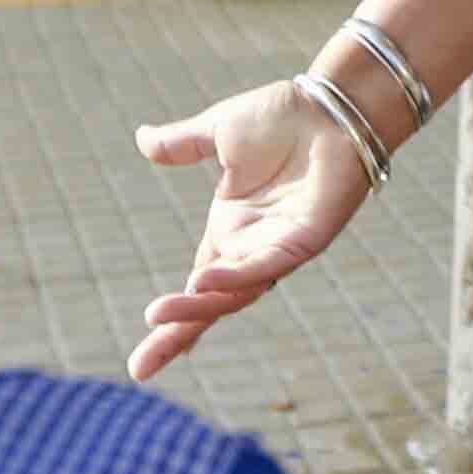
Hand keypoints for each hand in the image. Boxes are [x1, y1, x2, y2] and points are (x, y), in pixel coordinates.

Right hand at [129, 81, 374, 378]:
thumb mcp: (218, 132)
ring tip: (160, 318)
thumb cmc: (285, 117)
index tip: (142, 358)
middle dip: (177, 334)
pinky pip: (265, 265)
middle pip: (210, 303)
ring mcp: (278, 247)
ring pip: (234, 293)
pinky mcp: (305, 240)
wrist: (331, 105)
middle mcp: (252, 247)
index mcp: (231, 230)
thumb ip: (181, 144)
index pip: (196, 286)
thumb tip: (142, 140)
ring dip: (198, 307)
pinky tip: (205, 282)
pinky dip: (236, 276)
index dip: (174, 320)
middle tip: (141, 368)